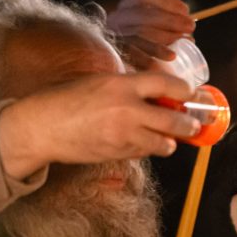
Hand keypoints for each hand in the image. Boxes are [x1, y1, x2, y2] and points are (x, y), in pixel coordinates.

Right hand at [0, 72, 199, 179]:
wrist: (42, 127)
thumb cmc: (68, 100)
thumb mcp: (102, 83)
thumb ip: (131, 88)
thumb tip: (161, 94)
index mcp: (123, 85)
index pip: (169, 84)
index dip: (187, 91)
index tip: (194, 95)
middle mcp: (127, 109)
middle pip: (175, 120)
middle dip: (190, 124)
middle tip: (194, 124)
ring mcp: (124, 134)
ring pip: (165, 143)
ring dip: (170, 142)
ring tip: (167, 138)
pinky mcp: (118, 153)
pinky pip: (144, 153)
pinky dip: (147, 149)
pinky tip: (139, 142)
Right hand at [106, 0, 195, 69]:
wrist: (110, 64)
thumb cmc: (146, 45)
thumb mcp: (154, 29)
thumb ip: (169, 25)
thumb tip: (189, 30)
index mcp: (128, 6)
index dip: (168, 1)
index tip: (186, 10)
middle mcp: (117, 18)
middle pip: (144, 13)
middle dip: (171, 20)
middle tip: (191, 27)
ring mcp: (114, 35)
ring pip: (140, 32)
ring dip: (166, 38)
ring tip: (186, 42)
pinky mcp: (115, 54)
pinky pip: (134, 53)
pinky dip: (154, 55)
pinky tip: (171, 57)